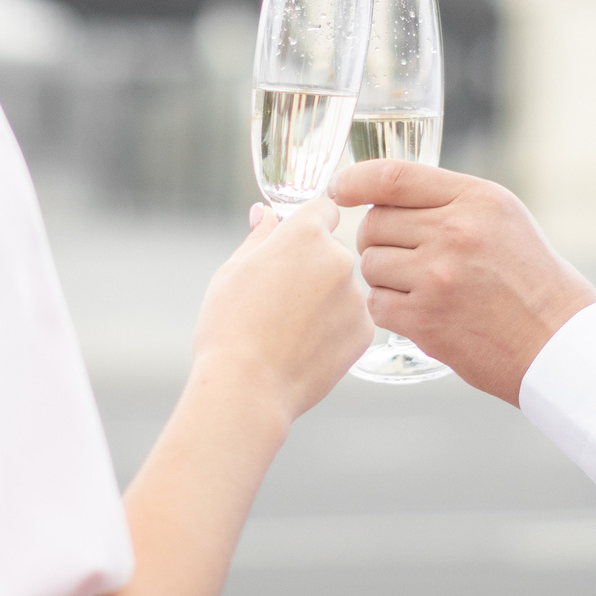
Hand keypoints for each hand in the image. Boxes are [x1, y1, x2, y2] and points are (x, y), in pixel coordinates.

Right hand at [189, 196, 373, 424]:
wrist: (247, 387)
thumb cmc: (229, 328)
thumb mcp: (232, 272)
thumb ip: (258, 238)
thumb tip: (265, 213)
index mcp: (305, 234)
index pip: (324, 208)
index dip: (308, 225)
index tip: (295, 245)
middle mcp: (339, 258)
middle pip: (332, 251)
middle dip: (312, 267)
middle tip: (279, 299)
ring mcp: (356, 296)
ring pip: (342, 288)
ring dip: (324, 300)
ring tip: (289, 330)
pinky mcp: (365, 331)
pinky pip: (351, 320)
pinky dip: (334, 329)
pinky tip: (305, 347)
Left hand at [331, 162, 595, 403]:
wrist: (556, 340)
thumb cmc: (529, 277)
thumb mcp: (501, 217)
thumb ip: (448, 200)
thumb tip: (380, 192)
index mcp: (475, 199)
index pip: (394, 177)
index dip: (356, 179)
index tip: (339, 189)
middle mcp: (455, 232)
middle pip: (374, 222)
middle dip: (377, 239)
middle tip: (401, 256)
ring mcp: (438, 277)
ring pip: (370, 264)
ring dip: (382, 277)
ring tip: (416, 287)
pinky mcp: (426, 320)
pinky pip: (376, 304)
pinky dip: (387, 309)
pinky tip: (415, 312)